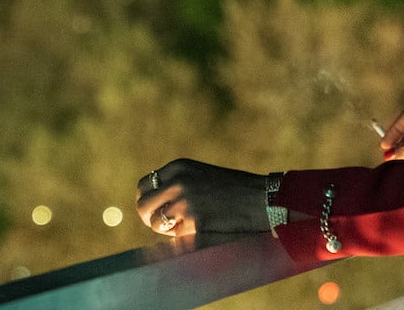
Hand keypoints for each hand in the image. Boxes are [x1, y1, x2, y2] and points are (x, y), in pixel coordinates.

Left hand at [136, 158, 268, 236]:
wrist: (260, 199)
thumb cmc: (233, 189)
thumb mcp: (200, 175)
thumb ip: (176, 183)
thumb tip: (151, 202)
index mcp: (179, 166)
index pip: (144, 185)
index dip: (148, 200)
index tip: (158, 208)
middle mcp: (178, 182)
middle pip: (143, 206)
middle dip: (151, 217)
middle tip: (165, 223)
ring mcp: (185, 202)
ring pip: (155, 223)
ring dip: (166, 229)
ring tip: (185, 226)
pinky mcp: (194, 222)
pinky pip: (173, 236)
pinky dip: (181, 237)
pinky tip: (198, 230)